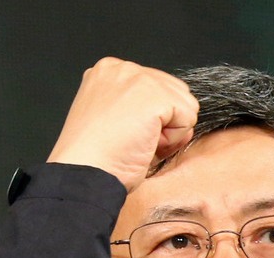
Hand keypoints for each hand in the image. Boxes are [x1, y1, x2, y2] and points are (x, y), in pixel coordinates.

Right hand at [46, 58, 198, 191]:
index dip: (155, 119)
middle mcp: (123, 69)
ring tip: (139, 142)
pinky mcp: (154, 96)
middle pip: (177, 93)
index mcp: (110, 71)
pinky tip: (146, 144)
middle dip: (166, 123)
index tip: (128, 133)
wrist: (85, 172)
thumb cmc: (97, 157)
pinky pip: (188, 118)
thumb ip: (148, 109)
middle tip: (136, 141)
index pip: (160, 87)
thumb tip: (184, 114)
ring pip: (186, 105)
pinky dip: (173, 140)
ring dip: (170, 132)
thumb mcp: (120, 122)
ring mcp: (139, 79)